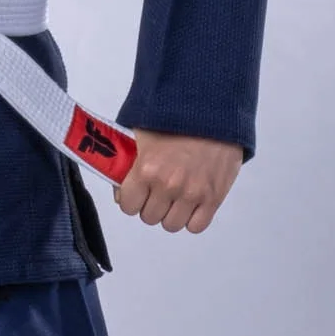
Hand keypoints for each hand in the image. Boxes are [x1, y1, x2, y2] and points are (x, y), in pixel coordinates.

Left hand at [113, 130, 242, 233]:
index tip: (138, 191)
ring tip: (176, 194)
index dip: (132, 198)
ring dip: (171, 212)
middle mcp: (168, 185)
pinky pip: (196, 226)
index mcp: (146, 169)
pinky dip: (192, 218)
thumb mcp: (140, 134)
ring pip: (171, 225)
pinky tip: (192, 201)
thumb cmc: (174, 118)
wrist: (213, 109)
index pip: (128, 206)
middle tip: (159, 189)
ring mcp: (192, 193)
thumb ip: (125, 164)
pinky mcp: (214, 197)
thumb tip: (120, 192)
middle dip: (151, 204)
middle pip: (149, 217)